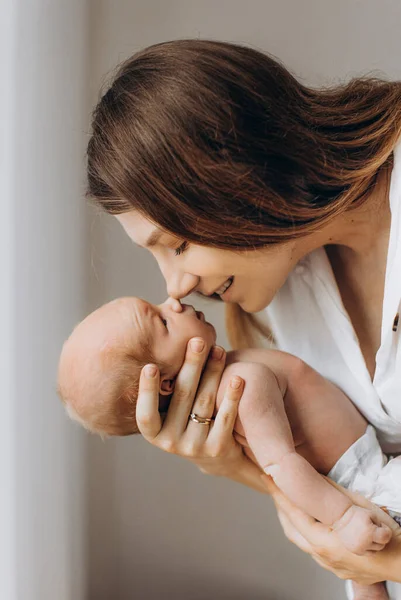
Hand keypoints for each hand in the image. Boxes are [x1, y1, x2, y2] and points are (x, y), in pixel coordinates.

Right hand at [136, 338, 245, 476]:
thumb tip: (169, 346)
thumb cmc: (189, 422)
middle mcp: (170, 442)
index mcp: (154, 433)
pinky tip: (237, 379)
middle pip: (182, 397)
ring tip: (218, 350)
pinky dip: (231, 396)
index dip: (147, 391)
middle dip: (191, 365)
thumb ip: (169, 390)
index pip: (146, 412)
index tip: (150, 366)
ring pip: (204, 403)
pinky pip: (225, 418)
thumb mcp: (172, 413)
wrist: (217, 457)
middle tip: (197, 342)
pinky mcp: (217, 448)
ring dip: (212, 373)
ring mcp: (194, 447)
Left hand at [262, 475, 400, 584]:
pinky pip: (315, 547)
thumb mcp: (359, 507)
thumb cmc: (387, 537)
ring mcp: (330, 565)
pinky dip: (307, 530)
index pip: (293, 513)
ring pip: (301, 539)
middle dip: (281, 506)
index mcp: (323, 541)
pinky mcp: (339, 568)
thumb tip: (315, 481)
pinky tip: (312, 521)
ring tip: (289, 500)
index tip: (268, 477)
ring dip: (293, 519)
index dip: (278, 493)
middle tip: (275, 487)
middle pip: (291, 528)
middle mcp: (322, 556)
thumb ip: (333, 495)